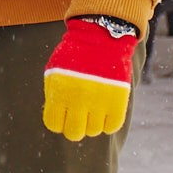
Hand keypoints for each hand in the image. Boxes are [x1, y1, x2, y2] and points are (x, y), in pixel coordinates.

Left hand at [42, 16, 138, 140]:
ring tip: (93, 108)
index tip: (63, 115)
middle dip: (74, 127)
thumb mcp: (55, 71)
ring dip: (92, 123)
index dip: (58, 122)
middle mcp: (78, 101)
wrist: (101, 39)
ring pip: (94, 131)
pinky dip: (108, 123)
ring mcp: (99, 103)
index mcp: (59, 93)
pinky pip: (112, 127)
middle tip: (78, 117)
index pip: (54, 124)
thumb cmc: (74, 55)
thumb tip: (55, 116)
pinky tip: (105, 111)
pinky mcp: (118, 103)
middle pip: (74, 133)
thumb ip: (53, 94)